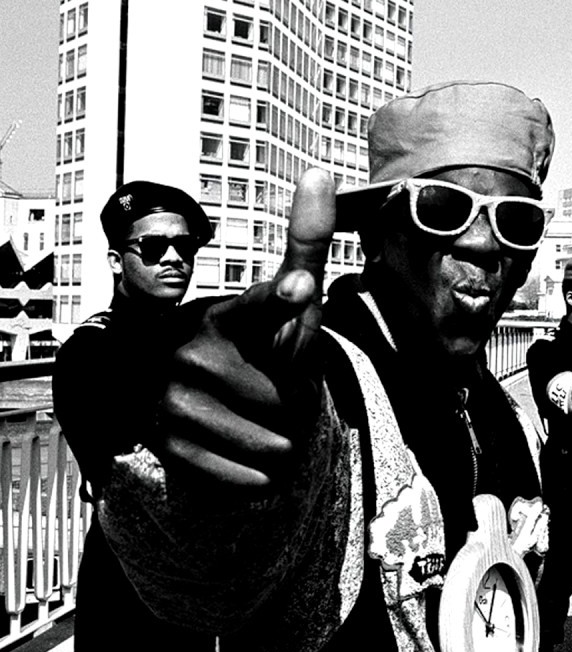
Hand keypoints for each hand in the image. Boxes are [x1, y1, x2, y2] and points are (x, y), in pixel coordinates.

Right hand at [156, 169, 334, 493]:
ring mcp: (174, 402)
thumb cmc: (254, 342)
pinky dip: (258, 476)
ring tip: (253, 418)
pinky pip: (251, 479)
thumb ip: (305, 245)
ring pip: (276, 444)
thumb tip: (321, 172)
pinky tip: (239, 450)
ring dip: (281, 442)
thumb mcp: (284, 301)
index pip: (264, 305)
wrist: (192, 403)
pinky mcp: (170, 449)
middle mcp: (192, 353)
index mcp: (226, 313)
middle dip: (294, 403)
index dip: (283, 299)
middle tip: (267, 389)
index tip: (302, 286)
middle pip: (290, 399)